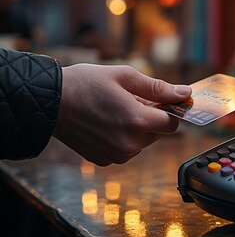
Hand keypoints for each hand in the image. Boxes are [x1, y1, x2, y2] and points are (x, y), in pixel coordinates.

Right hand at [53, 64, 191, 165]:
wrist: (47, 101)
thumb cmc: (86, 83)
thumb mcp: (125, 76)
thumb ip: (159, 87)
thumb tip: (185, 93)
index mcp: (138, 121)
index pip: (172, 123)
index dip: (170, 110)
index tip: (163, 100)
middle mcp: (130, 143)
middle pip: (158, 133)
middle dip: (151, 117)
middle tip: (132, 100)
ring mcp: (117, 155)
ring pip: (142, 142)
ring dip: (137, 128)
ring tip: (116, 109)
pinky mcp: (105, 160)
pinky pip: (126, 149)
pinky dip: (122, 137)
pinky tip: (106, 122)